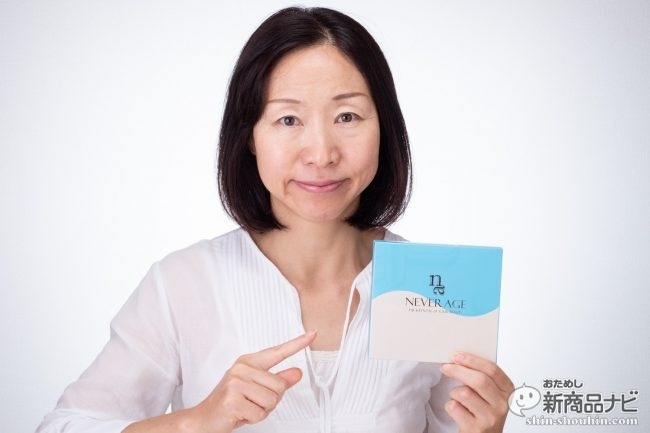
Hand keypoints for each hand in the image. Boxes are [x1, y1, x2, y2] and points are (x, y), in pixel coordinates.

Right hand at [190, 331, 316, 432]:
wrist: (203, 419)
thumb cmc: (230, 403)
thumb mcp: (256, 390)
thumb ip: (277, 380)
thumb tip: (297, 373)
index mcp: (248, 362)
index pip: (278, 352)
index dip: (297, 344)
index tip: (313, 334)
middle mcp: (241, 369)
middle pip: (279, 386)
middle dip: (270, 401)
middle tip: (251, 402)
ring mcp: (235, 383)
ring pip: (271, 400)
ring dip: (261, 411)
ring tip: (245, 407)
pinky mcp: (232, 399)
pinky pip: (260, 413)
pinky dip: (253, 419)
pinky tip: (239, 414)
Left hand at [440, 352, 513, 432]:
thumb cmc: (484, 411)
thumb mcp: (491, 393)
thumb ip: (482, 376)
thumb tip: (459, 359)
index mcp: (507, 391)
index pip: (492, 370)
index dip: (472, 360)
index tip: (457, 356)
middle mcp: (501, 405)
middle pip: (479, 380)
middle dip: (459, 370)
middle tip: (446, 367)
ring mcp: (490, 418)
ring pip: (465, 393)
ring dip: (454, 392)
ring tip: (458, 397)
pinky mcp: (475, 428)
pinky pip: (454, 407)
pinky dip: (451, 405)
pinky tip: (458, 410)